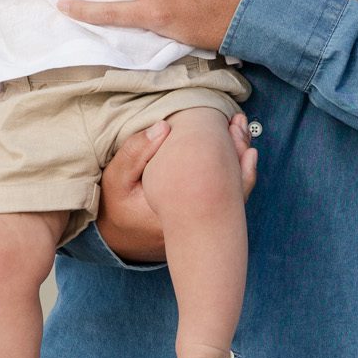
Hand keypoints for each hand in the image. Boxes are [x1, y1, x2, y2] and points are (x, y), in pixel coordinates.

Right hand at [96, 110, 258, 263]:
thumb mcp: (116, 178)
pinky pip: (229, 198)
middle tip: (238, 122)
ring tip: (240, 129)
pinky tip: (241, 152)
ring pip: (234, 192)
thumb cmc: (117, 204)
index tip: (226, 123)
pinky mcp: (204, 221)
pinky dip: (236, 173)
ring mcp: (203, 225)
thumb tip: (164, 126)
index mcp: (175, 211)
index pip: (213, 180)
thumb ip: (136, 152)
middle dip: (239, 150)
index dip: (226, 149)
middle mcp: (195, 223)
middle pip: (231, 186)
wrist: (118, 235)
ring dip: (240, 160)